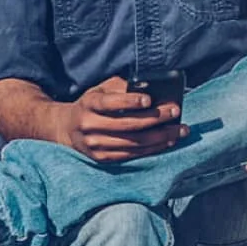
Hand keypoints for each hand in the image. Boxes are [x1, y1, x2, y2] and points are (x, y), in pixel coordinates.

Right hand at [58, 76, 187, 162]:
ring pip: (133, 142)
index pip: (108, 103)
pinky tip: (167, 141)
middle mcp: (89, 125)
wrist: (67, 128)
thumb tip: (150, 89)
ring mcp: (95, 144)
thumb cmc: (91, 104)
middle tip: (175, 111)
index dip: (129, 101)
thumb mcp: (100, 90)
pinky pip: (132, 155)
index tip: (149, 99)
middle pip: (127, 125)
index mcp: (88, 104)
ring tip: (180, 130)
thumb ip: (120, 87)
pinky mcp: (102, 158)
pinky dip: (152, 149)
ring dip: (160, 137)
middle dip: (155, 119)